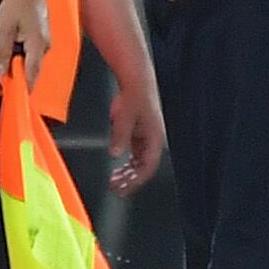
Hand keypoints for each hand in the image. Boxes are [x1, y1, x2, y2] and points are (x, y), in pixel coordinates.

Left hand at [0, 0, 50, 89]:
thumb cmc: (16, 3)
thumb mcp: (4, 29)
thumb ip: (3, 52)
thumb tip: (2, 71)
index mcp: (37, 45)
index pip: (31, 74)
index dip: (22, 87)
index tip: (13, 97)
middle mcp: (45, 45)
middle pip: (32, 70)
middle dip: (19, 77)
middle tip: (3, 82)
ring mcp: (45, 41)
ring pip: (32, 61)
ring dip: (20, 65)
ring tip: (5, 61)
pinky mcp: (42, 36)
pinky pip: (33, 53)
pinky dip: (23, 56)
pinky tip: (12, 50)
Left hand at [106, 73, 166, 196]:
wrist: (136, 80)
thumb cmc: (135, 95)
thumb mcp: (124, 117)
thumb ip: (120, 136)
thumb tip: (115, 153)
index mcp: (154, 137)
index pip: (149, 166)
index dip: (137, 180)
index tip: (125, 188)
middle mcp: (152, 140)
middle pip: (144, 167)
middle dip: (131, 180)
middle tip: (117, 188)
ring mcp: (145, 137)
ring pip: (139, 162)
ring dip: (128, 172)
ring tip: (115, 180)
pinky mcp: (139, 133)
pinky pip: (134, 154)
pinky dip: (127, 163)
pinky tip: (118, 168)